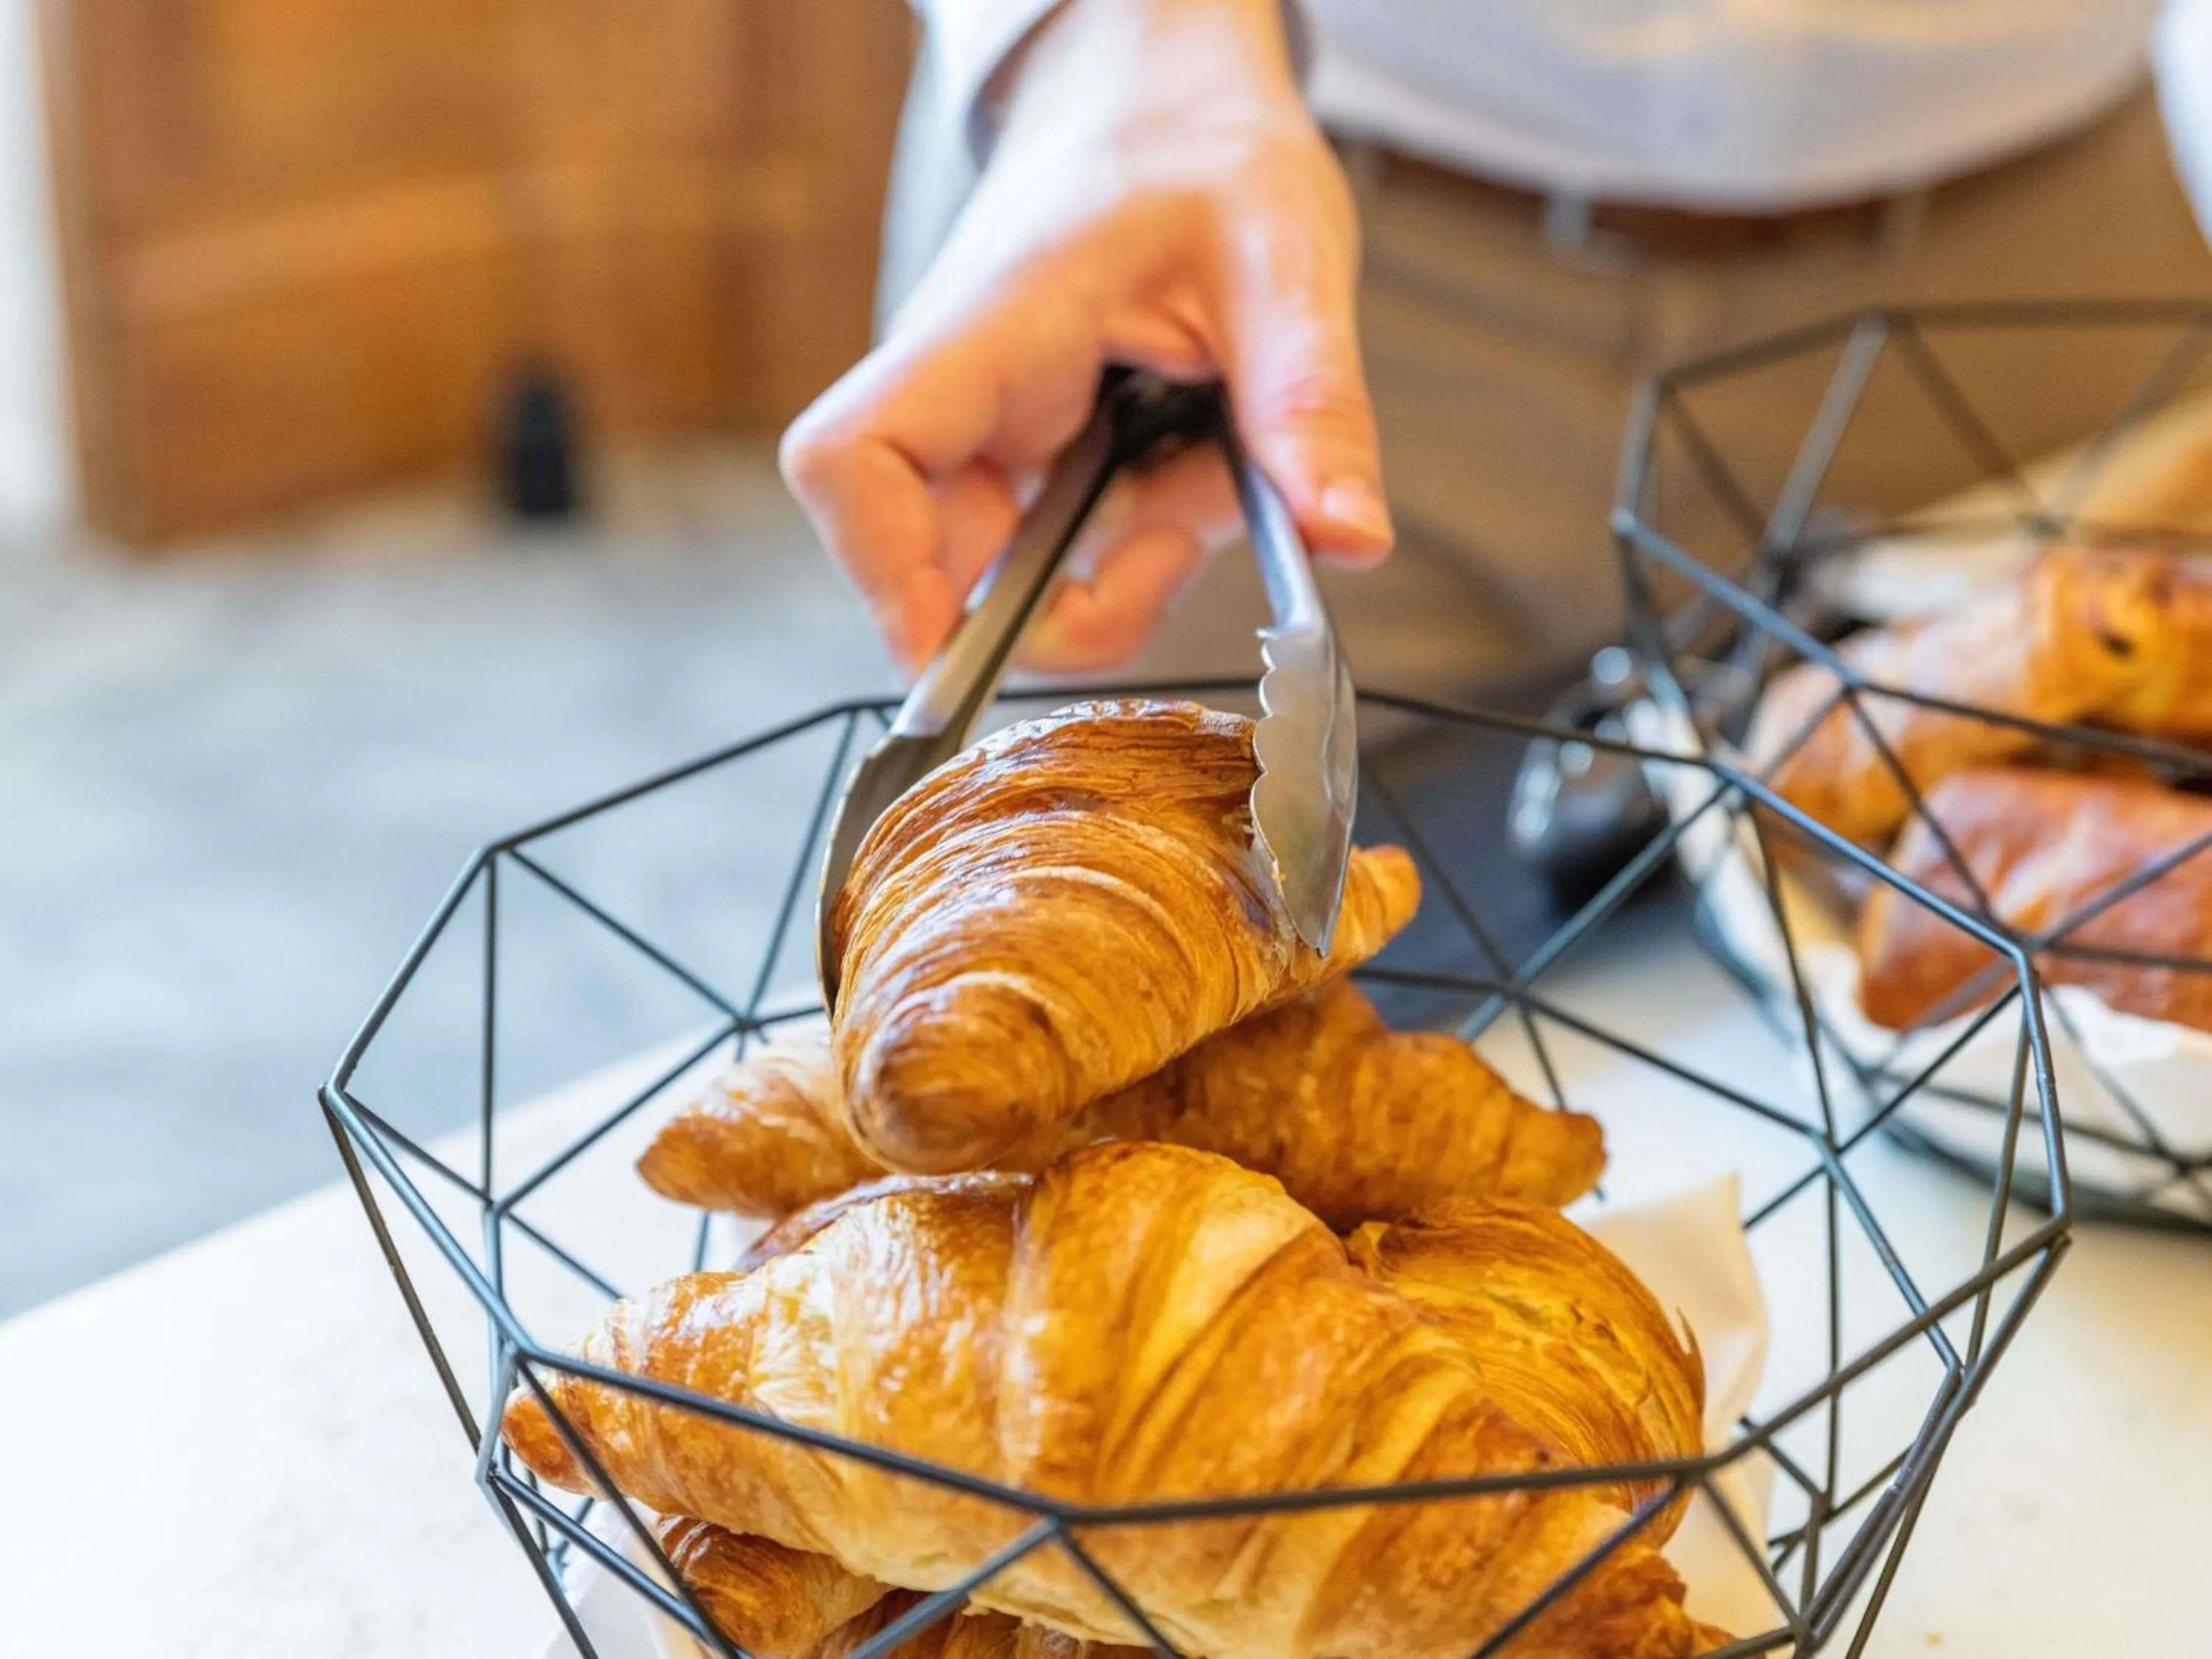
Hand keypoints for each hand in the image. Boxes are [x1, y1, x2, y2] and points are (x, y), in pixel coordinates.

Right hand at [780, 0, 1390, 673]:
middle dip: (1070, 605)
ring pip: (1023, 572)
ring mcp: (992, 431)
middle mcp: (964, 395)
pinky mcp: (1032, 452)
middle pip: (937, 566)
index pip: (854, 466)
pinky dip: (1148, 535)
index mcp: (987, 331)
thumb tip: (1348, 538)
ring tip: (1212, 467)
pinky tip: (1198, 463)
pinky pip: (1073, 544)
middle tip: (1178, 552)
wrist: (1164, 91)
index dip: (883, 579)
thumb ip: (1309, 404)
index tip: (964, 653)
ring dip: (1131, 562)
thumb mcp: (1282, 257)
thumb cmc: (1198, 141)